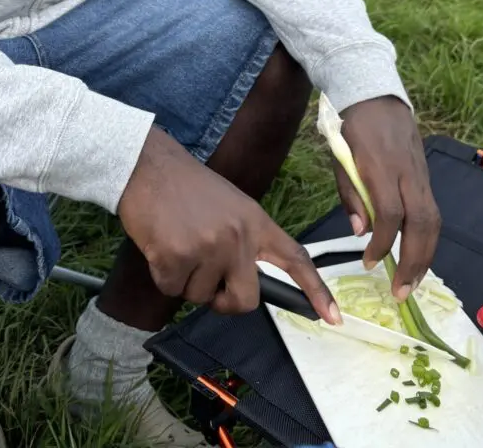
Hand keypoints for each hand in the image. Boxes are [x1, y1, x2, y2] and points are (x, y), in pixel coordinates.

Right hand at [118, 126, 339, 322]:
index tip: (333, 316)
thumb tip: (239, 284)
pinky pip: (172, 290)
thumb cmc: (186, 188)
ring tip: (177, 242)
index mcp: (256, 221)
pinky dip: (163, 276)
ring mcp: (209, 246)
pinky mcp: (178, 256)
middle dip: (224, 301)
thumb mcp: (230, 207)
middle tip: (205, 282)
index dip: (315, 289)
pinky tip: (160, 245)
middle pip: (246, 299)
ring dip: (185, 280)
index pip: (295, 258)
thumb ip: (243, 241)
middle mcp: (239, 236)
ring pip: (201, 296)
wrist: (149, 166)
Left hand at [334, 97, 440, 299]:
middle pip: (422, 223)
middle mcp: (408, 173)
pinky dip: (428, 237)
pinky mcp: (426, 175)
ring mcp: (421, 174)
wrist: (376, 96)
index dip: (383, 243)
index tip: (369, 263)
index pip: (390, 213)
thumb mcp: (339, 157)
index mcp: (381, 167)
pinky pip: (433, 210)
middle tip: (401, 291)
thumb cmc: (352, 128)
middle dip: (414, 261)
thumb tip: (361, 231)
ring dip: (426, 255)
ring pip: (434, 220)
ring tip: (412, 281)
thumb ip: (351, 194)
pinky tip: (418, 255)